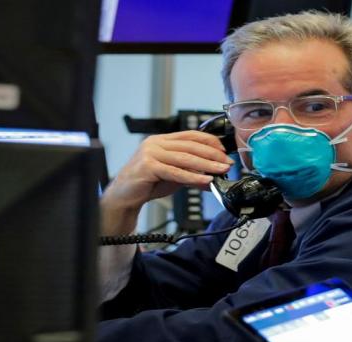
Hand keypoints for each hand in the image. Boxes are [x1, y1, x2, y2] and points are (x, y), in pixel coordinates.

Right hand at [100, 130, 234, 234]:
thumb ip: (192, 173)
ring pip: (185, 158)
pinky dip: (192, 177)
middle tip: (227, 163)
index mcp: (162, 140)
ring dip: (207, 165)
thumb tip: (214, 177)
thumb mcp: (174, 176)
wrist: (124, 196)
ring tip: (221, 171)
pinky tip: (205, 180)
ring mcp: (150, 153)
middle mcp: (156, 143)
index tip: (224, 151)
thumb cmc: (147, 183)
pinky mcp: (148, 166)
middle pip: (190, 146)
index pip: (191, 135)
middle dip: (212, 154)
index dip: (210, 141)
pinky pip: (175, 172)